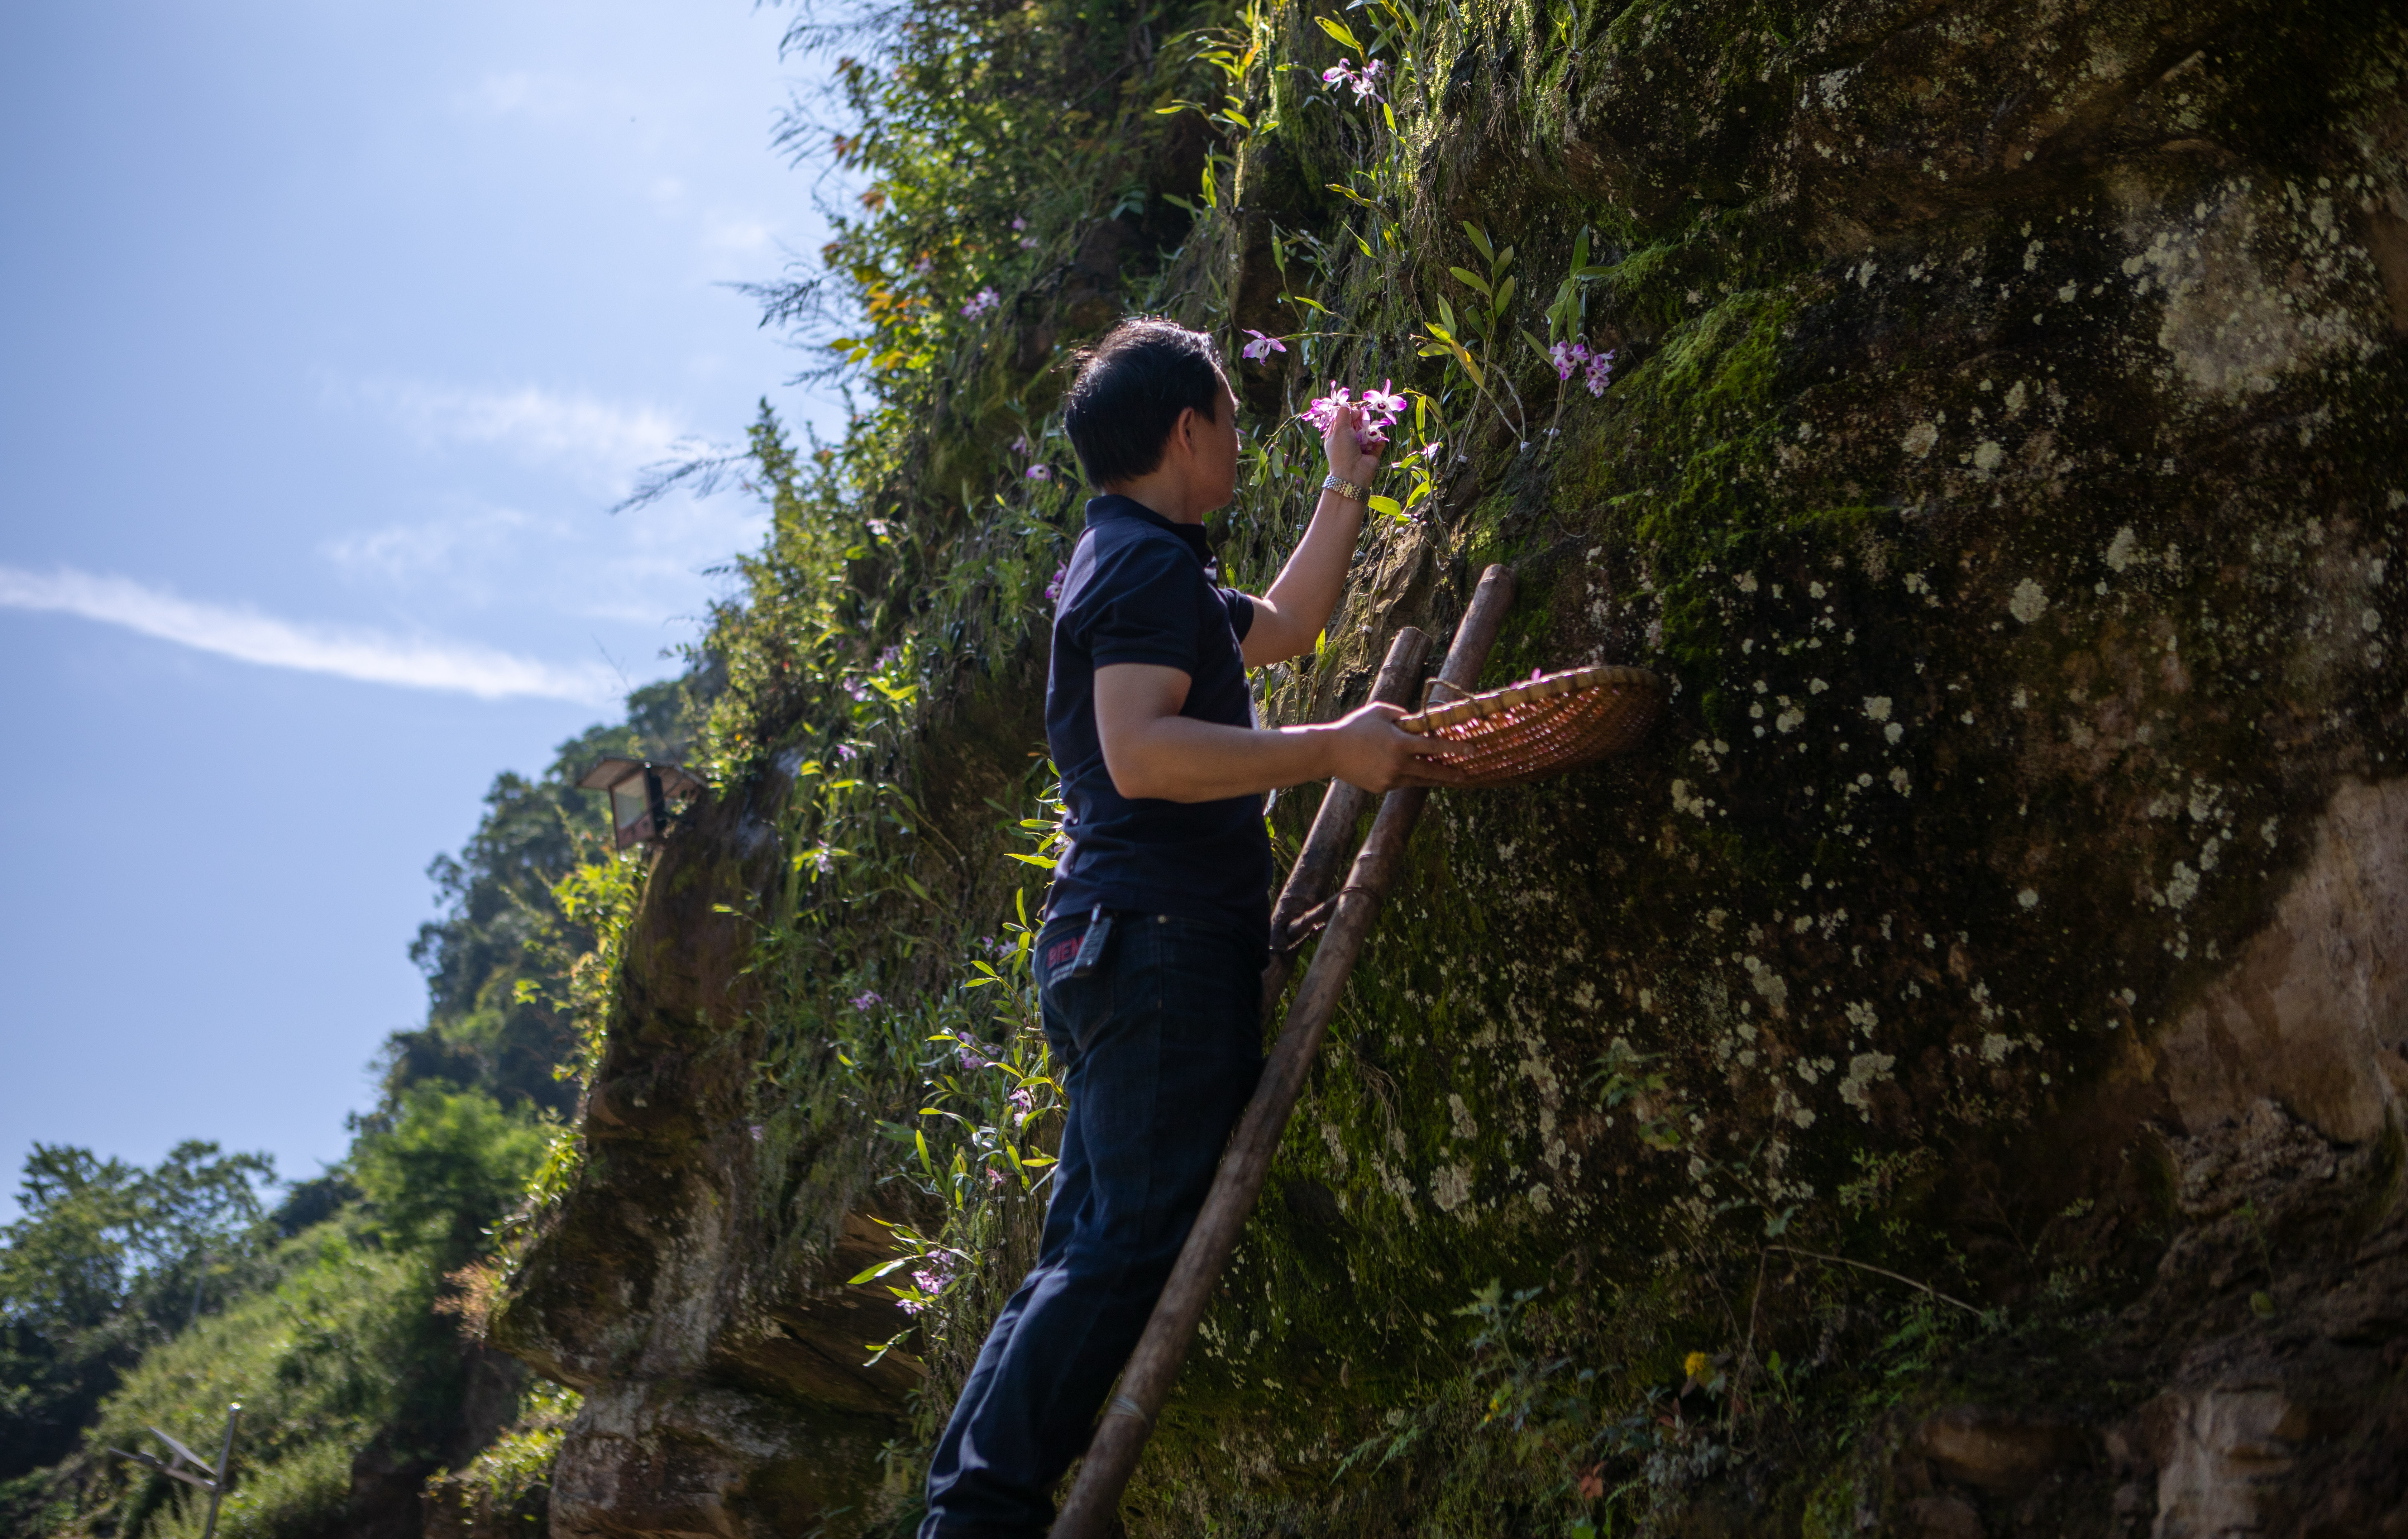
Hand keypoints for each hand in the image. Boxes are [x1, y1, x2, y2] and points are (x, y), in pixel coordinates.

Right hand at [1320, 702, 1464, 791]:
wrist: (1329, 752)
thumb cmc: (1355, 727)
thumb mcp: (1380, 712)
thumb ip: (1403, 715)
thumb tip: (1419, 722)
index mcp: (1400, 743)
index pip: (1435, 746)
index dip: (1456, 748)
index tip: (1472, 750)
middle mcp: (1398, 764)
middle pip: (1432, 771)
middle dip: (1451, 773)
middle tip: (1465, 774)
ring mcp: (1390, 779)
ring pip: (1418, 780)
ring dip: (1434, 778)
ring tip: (1447, 777)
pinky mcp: (1382, 788)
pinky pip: (1401, 783)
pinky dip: (1408, 777)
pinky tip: (1411, 772)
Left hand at [1322, 399, 1386, 488]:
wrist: (1353, 474)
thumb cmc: (1342, 450)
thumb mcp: (1339, 429)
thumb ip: (1343, 415)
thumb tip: (1350, 408)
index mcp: (1337, 436)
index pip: (1343, 420)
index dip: (1349, 414)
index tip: (1354, 412)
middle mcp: (1348, 441)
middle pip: (1357, 424)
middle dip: (1361, 421)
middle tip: (1362, 422)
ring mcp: (1361, 447)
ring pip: (1368, 432)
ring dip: (1370, 430)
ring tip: (1369, 433)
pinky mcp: (1372, 453)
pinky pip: (1378, 441)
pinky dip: (1379, 439)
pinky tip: (1377, 438)